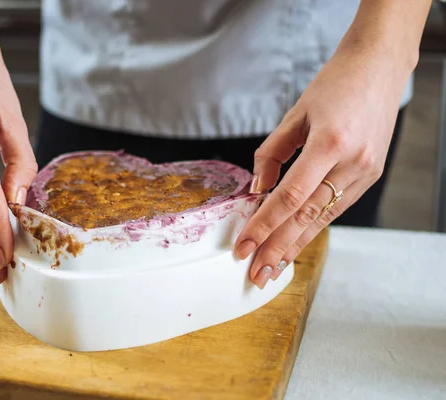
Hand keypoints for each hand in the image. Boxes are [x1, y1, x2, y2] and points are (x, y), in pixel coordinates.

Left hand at [234, 43, 413, 288]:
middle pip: (306, 217)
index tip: (243, 247)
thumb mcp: (294, 114)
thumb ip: (271, 154)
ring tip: (273, 269)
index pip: (289, 197)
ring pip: (323, 219)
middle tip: (255, 275)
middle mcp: (352, 162)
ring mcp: (365, 172)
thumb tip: (256, 191)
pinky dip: (313, 228)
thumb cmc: (333, 85)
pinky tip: (296, 243)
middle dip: (278, 249)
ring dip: (295, 246)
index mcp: (329, 143)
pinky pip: (336, 208)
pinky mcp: (370, 175)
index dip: (263, 225)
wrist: (378, 68)